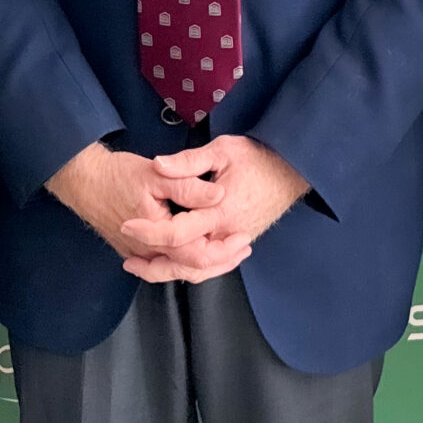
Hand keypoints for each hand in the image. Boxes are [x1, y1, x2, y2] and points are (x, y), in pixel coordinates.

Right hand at [45, 141, 225, 262]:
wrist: (83, 180)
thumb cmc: (118, 175)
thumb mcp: (158, 174)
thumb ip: (189, 186)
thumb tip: (219, 196)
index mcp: (157, 237)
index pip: (197, 256)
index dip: (224, 250)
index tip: (243, 237)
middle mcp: (148, 253)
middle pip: (190, 271)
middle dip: (220, 262)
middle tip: (243, 248)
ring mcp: (139, 255)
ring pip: (177, 271)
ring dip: (205, 264)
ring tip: (228, 252)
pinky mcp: (135, 251)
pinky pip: (165, 264)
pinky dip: (186, 261)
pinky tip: (200, 249)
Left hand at [121, 134, 311, 283]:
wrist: (294, 169)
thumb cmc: (259, 157)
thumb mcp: (223, 150)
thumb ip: (188, 161)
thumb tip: (158, 165)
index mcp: (220, 211)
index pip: (178, 233)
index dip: (149, 232)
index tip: (127, 226)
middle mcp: (227, 233)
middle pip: (187, 264)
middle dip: (155, 267)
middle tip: (129, 262)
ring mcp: (236, 241)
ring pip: (201, 270)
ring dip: (171, 272)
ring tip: (145, 266)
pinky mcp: (241, 242)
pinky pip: (213, 265)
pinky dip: (192, 269)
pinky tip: (176, 262)